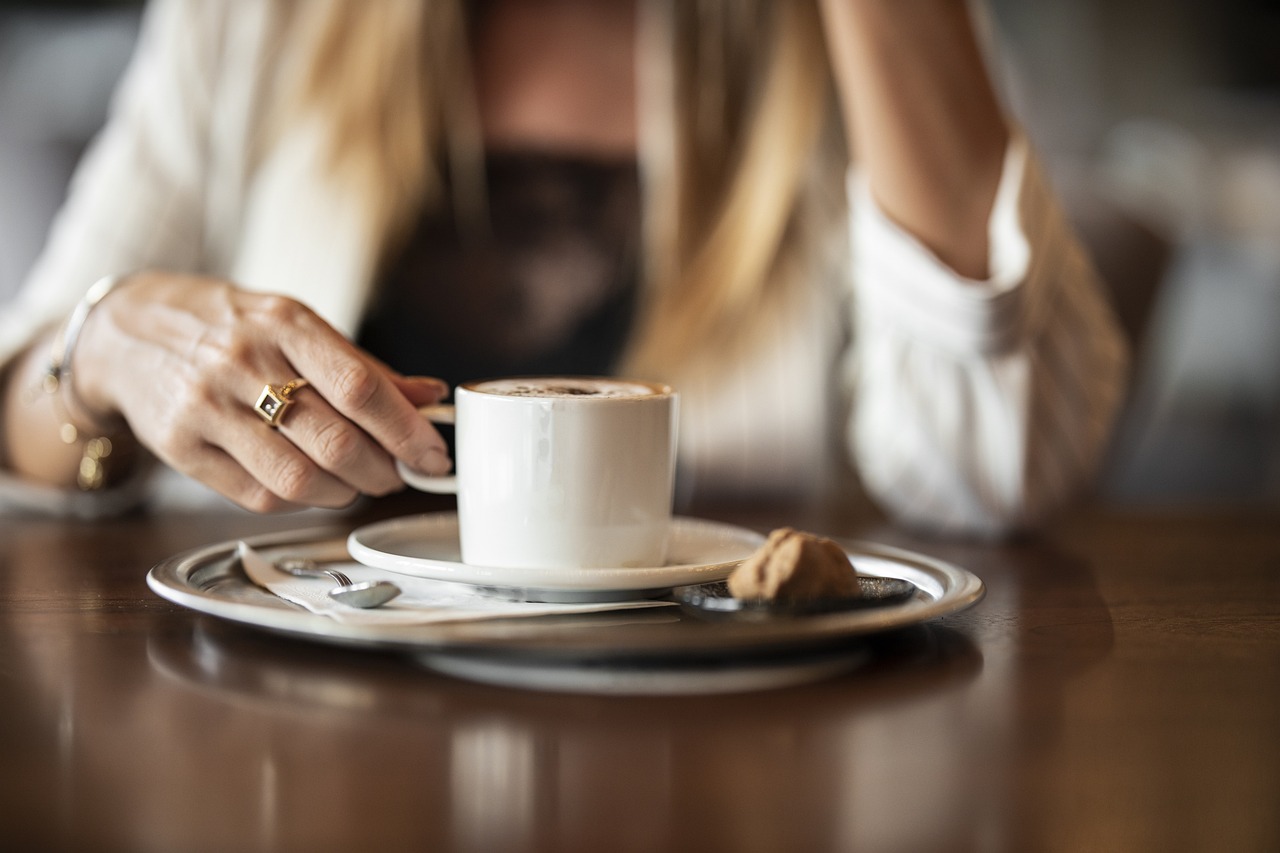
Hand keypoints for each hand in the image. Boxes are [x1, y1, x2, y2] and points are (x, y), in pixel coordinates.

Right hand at [73, 271, 450, 510]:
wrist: (129, 332)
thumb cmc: (229, 328)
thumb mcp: (295, 325)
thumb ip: (363, 366)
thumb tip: (430, 397)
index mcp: (284, 325)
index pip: (361, 388)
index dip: (407, 431)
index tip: (434, 455)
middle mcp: (243, 363)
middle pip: (335, 442)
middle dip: (384, 471)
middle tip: (400, 474)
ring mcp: (207, 409)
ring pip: (299, 479)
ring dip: (346, 492)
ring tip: (359, 482)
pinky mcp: (181, 448)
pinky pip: (259, 497)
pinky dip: (301, 500)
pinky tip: (313, 485)